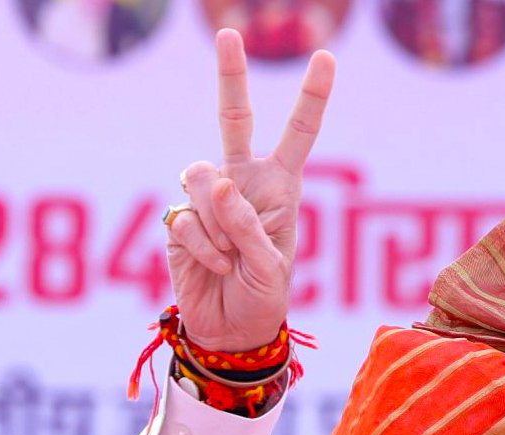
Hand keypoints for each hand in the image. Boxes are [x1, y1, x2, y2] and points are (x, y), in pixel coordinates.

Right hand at [166, 29, 334, 352]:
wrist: (231, 333)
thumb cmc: (263, 300)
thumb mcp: (271, 268)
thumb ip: (247, 225)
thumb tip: (215, 183)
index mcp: (280, 189)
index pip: (298, 137)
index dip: (310, 99)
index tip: (325, 57)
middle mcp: (242, 183)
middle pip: (233, 119)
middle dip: (231, 77)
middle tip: (228, 32)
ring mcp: (207, 199)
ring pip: (202, 178)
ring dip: (218, 225)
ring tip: (230, 259)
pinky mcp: (179, 219)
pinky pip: (186, 218)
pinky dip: (203, 248)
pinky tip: (214, 268)